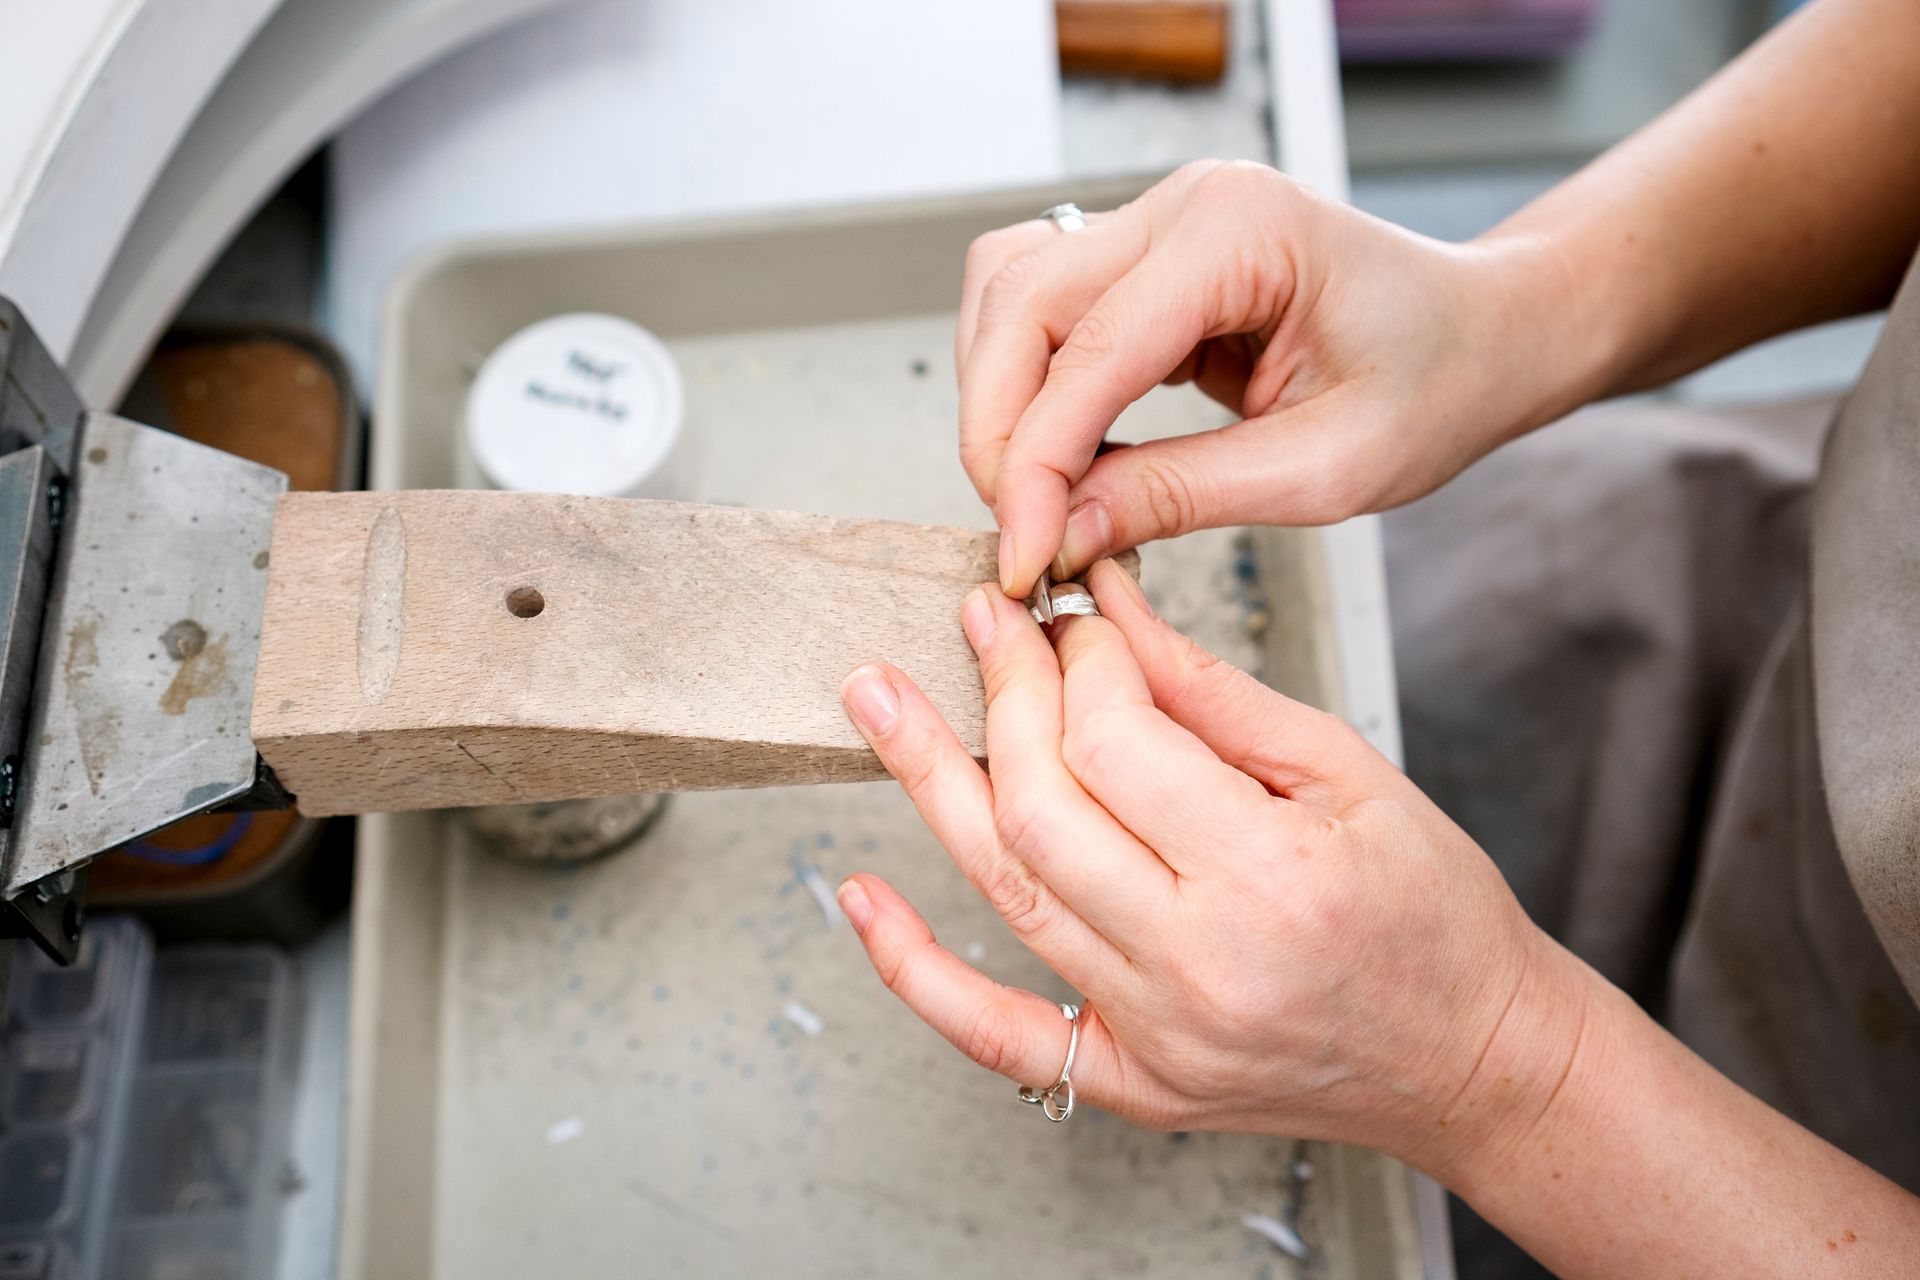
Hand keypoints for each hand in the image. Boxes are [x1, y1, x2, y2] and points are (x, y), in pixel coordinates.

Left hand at [836, 560, 1576, 1165]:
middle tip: (981, 621)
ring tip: (877, 698)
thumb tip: (1106, 609)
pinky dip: (912, 966)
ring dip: (929, 779)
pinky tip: (857, 899)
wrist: (1474, 1058)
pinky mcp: (1131, 1080)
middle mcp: (1199, 965)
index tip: (1072, 615)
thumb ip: (1209, 693)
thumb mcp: (1346, 772)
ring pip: (1004, 888)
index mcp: (1272, 877)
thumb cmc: (1431, 914)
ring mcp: (1155, 1034)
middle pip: (1040, 807)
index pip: (1115, 741)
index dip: (1076, 661)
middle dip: (1000, 692)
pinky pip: (992, 1028)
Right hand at [958, 161, 1593, 594]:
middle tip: (1021, 535)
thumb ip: (1184, 495)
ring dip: (999, 402)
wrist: (1483, 335)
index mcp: (1239, 230)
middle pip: (1020, 303)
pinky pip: (1043, 311)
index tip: (1026, 553)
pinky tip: (1062, 458)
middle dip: (998, 431)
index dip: (1036, 462)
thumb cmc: (1436, 380)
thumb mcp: (1325, 467)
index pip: (1088, 348)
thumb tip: (1065, 533)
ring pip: (1010, 295)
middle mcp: (1183, 205)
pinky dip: (1028, 387)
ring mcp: (1158, 223)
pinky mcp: (1145, 260)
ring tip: (1037, 498)